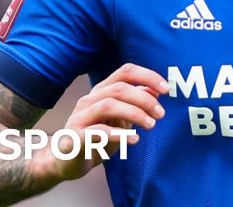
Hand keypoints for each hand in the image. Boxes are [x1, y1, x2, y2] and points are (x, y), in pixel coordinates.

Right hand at [41, 63, 167, 181]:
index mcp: (101, 91)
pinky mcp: (74, 138)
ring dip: (134, 113)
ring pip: (108, 105)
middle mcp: (89, 100)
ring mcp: (80, 118)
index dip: (148, 76)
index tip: (167, 89)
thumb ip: (134, 103)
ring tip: (151, 125)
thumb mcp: (119, 118)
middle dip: (144, 99)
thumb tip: (156, 90)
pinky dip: (119, 134)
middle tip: (160, 114)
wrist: (65, 161)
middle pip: (119, 88)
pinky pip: (97, 131)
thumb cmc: (96, 138)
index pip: (125, 72)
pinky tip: (134, 139)